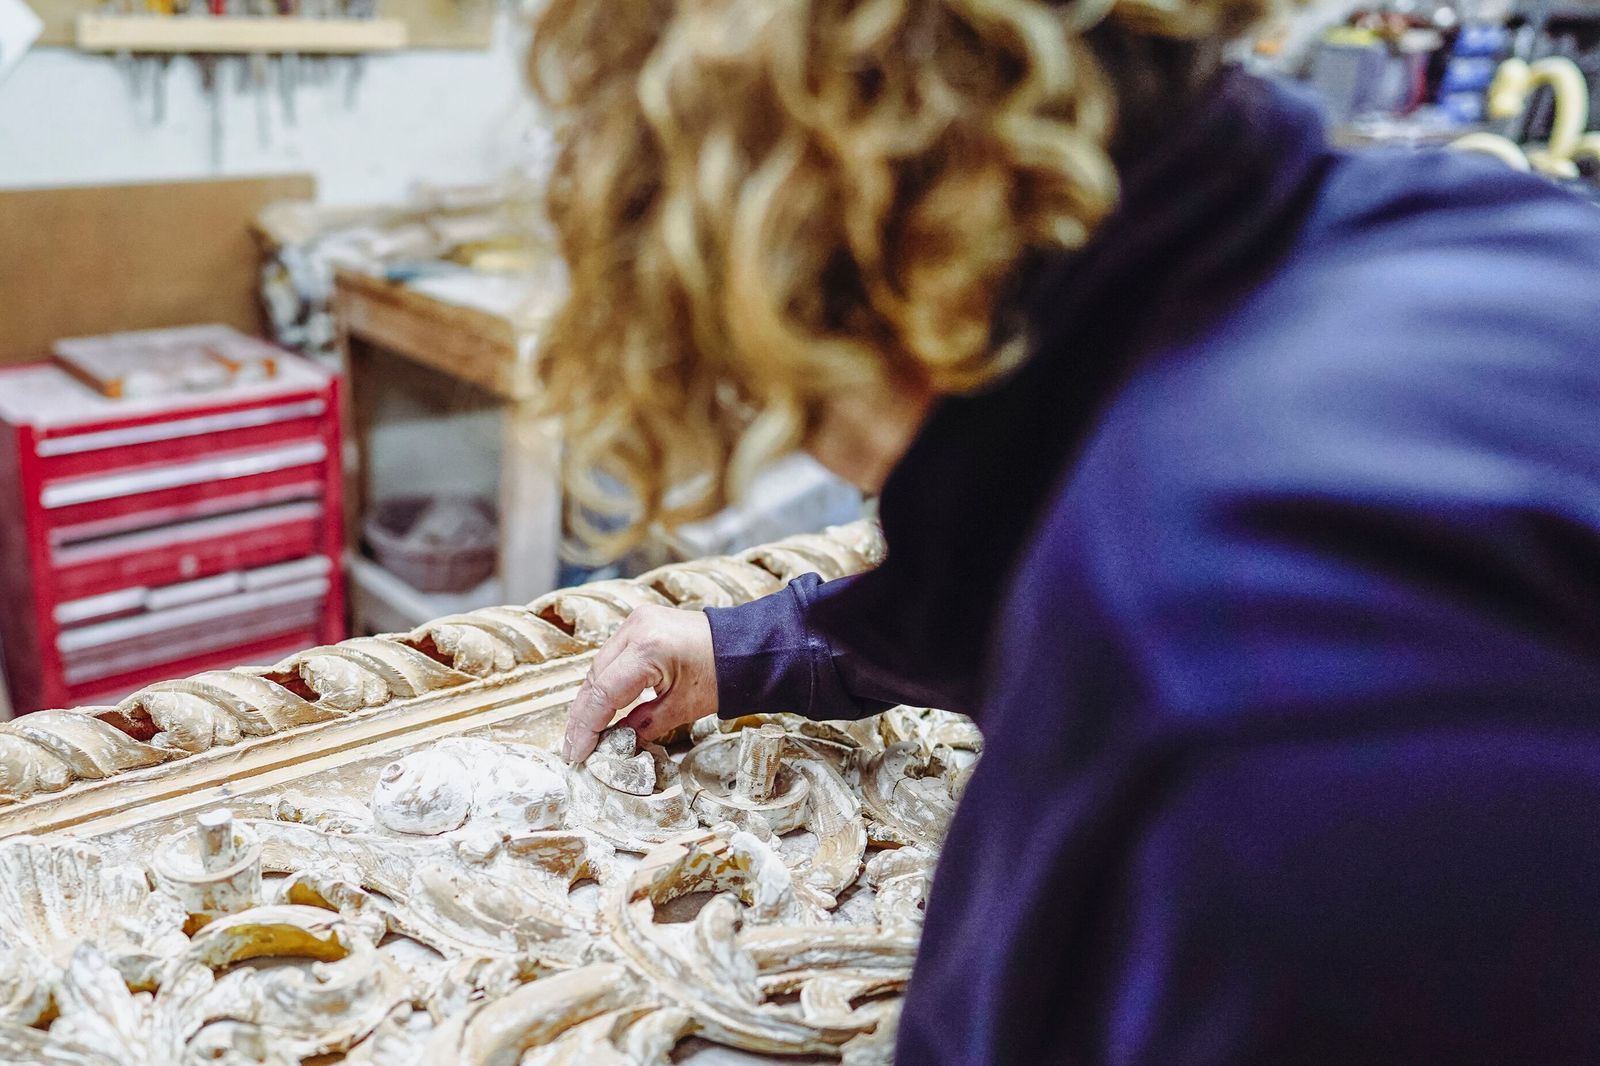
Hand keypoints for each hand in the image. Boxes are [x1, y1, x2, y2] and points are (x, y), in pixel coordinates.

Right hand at [561, 605, 718, 762]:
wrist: (745, 645)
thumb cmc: (723, 674)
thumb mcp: (683, 708)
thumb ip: (644, 725)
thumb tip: (615, 743)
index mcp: (648, 649)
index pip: (603, 694)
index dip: (586, 727)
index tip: (576, 753)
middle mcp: (636, 629)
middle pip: (595, 678)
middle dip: (582, 716)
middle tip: (574, 748)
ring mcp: (636, 622)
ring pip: (599, 667)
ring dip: (590, 700)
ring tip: (582, 733)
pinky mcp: (640, 623)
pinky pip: (612, 657)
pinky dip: (604, 682)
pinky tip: (599, 707)